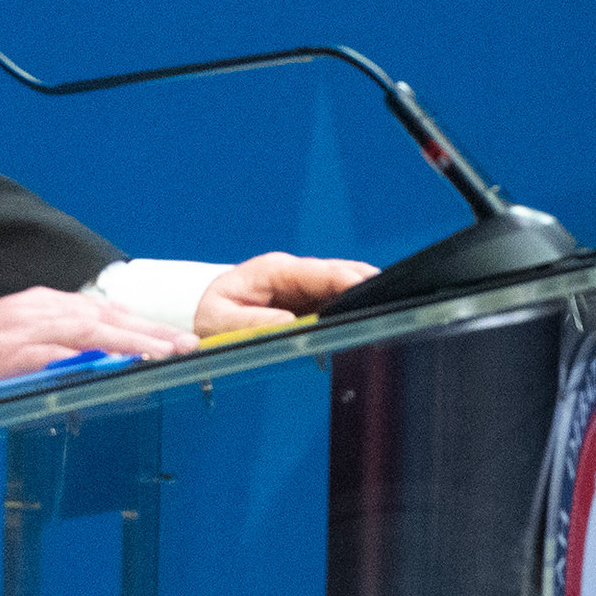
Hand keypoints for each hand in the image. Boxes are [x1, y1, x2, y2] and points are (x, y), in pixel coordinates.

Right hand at [0, 286, 195, 384]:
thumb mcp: (29, 327)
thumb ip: (65, 332)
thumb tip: (107, 345)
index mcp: (49, 302)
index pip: (106, 310)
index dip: (142, 323)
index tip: (174, 336)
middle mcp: (44, 309)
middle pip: (107, 317)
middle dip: (149, 331)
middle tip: (185, 344)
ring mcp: (31, 330)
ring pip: (89, 332)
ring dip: (129, 342)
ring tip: (162, 354)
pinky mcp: (17, 354)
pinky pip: (59, 356)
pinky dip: (88, 359)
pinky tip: (112, 365)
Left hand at [195, 252, 379, 335]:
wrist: (203, 317)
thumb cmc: (210, 316)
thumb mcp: (221, 322)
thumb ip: (254, 323)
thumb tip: (291, 323)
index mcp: (274, 271)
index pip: (319, 271)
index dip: (348, 278)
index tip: (371, 285)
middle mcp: (293, 275)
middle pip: (340, 275)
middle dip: (365, 286)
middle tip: (392, 301)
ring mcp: (303, 288)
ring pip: (342, 288)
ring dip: (361, 299)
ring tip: (387, 312)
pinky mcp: (308, 304)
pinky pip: (335, 304)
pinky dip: (351, 311)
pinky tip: (366, 323)